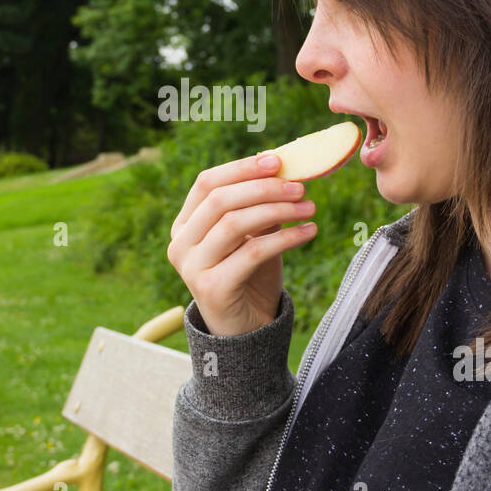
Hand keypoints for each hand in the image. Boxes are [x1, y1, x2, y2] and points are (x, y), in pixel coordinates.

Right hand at [166, 152, 317, 335]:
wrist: (246, 329)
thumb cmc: (250, 275)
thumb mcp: (253, 234)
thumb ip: (258, 204)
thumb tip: (282, 165)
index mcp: (185, 225)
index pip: (207, 183)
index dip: (242, 168)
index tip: (277, 161)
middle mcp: (181, 244)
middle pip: (221, 200)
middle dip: (264, 188)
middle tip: (300, 186)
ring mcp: (192, 267)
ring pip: (235, 224)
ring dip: (278, 210)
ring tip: (309, 207)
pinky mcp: (212, 288)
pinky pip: (252, 253)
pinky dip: (285, 238)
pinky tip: (310, 232)